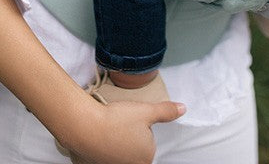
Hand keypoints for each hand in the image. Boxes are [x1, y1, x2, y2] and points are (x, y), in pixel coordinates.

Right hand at [59, 99, 185, 163]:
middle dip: (132, 135)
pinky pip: (110, 152)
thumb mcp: (145, 111)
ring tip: (113, 126)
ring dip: (120, 139)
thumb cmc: (117, 120)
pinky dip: (108, 142)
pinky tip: (103, 133)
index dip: (143, 129)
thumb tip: (183, 109)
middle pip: (137, 148)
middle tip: (123, 122)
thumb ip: (165, 111)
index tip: (133, 122)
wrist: (85, 127)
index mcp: (147, 158)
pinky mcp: (102, 163)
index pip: (150, 144)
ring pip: (123, 150)